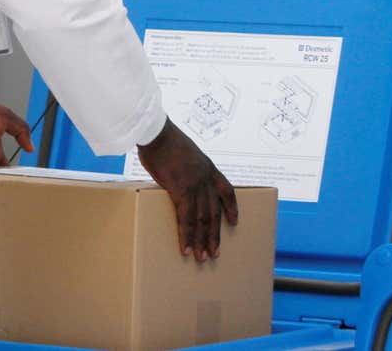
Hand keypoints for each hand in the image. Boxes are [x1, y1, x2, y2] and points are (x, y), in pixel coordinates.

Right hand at [136, 119, 237, 261]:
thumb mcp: (183, 152)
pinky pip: (186, 218)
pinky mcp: (181, 191)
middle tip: (215, 253)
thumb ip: (186, 168)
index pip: (227, 191)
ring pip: (202, 219)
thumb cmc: (163, 139)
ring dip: (202, 240)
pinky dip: (186, 235)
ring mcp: (195, 185)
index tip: (235, 221)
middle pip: (214, 212)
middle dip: (215, 234)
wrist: (156, 133)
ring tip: (202, 257)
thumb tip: (176, 178)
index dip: (232, 207)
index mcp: (208, 168)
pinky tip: (186, 248)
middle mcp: (205, 179)